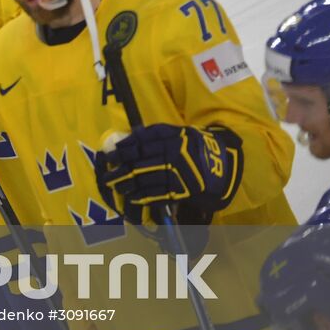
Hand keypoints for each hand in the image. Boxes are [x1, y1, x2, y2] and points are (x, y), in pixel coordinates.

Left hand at [95, 124, 243, 224]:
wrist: (221, 163)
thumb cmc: (193, 145)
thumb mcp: (176, 132)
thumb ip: (153, 134)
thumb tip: (126, 138)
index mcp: (170, 138)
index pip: (140, 144)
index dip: (123, 151)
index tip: (110, 156)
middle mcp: (172, 155)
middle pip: (140, 164)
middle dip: (120, 171)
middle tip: (107, 176)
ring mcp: (178, 174)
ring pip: (146, 181)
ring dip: (128, 185)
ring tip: (116, 187)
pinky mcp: (182, 190)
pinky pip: (158, 194)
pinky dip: (142, 197)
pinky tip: (132, 197)